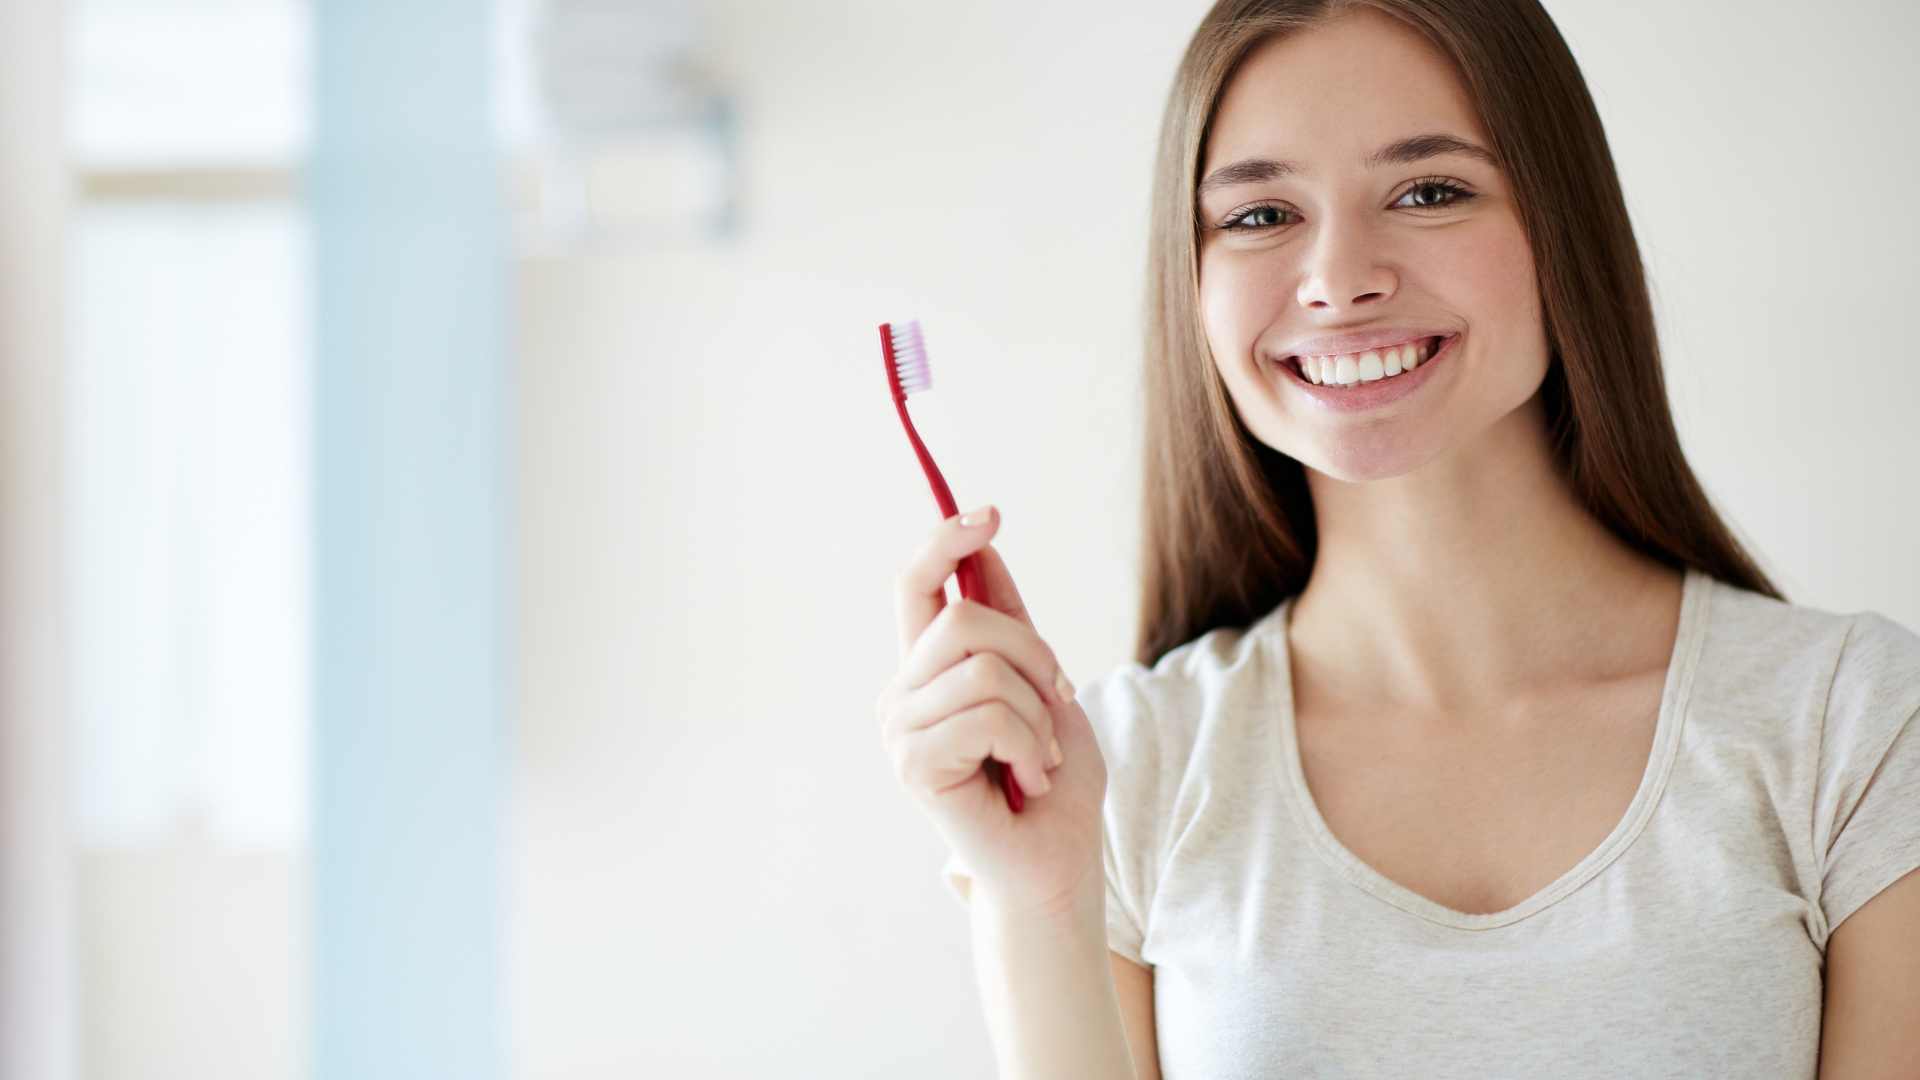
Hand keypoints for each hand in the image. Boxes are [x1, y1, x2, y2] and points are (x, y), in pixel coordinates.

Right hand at [877, 506, 1106, 916]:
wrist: (1056, 866)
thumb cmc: (1051, 784)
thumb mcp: (1045, 687)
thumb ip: (1012, 626)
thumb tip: (985, 550)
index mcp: (927, 670)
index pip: (916, 584)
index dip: (946, 539)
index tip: (990, 513)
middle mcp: (902, 694)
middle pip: (965, 615)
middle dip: (1034, 654)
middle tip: (1057, 704)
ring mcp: (901, 730)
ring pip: (985, 668)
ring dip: (1038, 716)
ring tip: (1040, 758)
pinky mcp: (914, 765)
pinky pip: (988, 716)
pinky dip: (1030, 746)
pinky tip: (1027, 779)